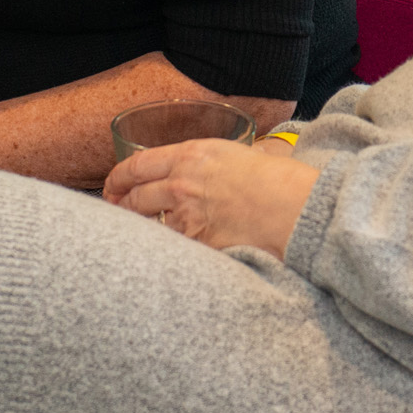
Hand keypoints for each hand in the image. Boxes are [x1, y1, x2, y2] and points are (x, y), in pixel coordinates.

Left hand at [107, 137, 320, 255]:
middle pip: (135, 197)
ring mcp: (188, 217)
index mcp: (192, 155)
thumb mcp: (240, 154)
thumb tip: (205, 172)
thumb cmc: (280, 180)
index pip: (138, 165)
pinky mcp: (199, 245)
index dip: (118, 178)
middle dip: (121, 207)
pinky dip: (165, 253)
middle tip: (116, 212)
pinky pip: (172, 250)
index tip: (112, 186)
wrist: (299, 208)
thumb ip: (212, 163)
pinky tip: (163, 257)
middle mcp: (183, 183)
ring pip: (148, 227)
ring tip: (135, 238)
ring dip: (140, 233)